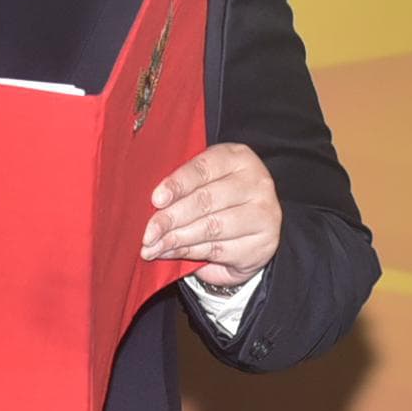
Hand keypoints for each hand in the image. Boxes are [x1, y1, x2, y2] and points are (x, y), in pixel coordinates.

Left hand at [144, 143, 279, 289]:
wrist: (252, 229)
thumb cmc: (219, 199)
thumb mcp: (204, 182)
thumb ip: (183, 187)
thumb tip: (151, 206)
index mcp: (238, 158)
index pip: (204, 168)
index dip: (177, 184)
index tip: (155, 200)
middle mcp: (256, 182)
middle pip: (206, 200)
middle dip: (171, 218)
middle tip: (148, 233)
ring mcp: (264, 213)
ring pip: (211, 227)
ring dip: (176, 239)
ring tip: (153, 247)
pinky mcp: (262, 243)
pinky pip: (218, 249)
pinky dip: (189, 252)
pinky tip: (170, 252)